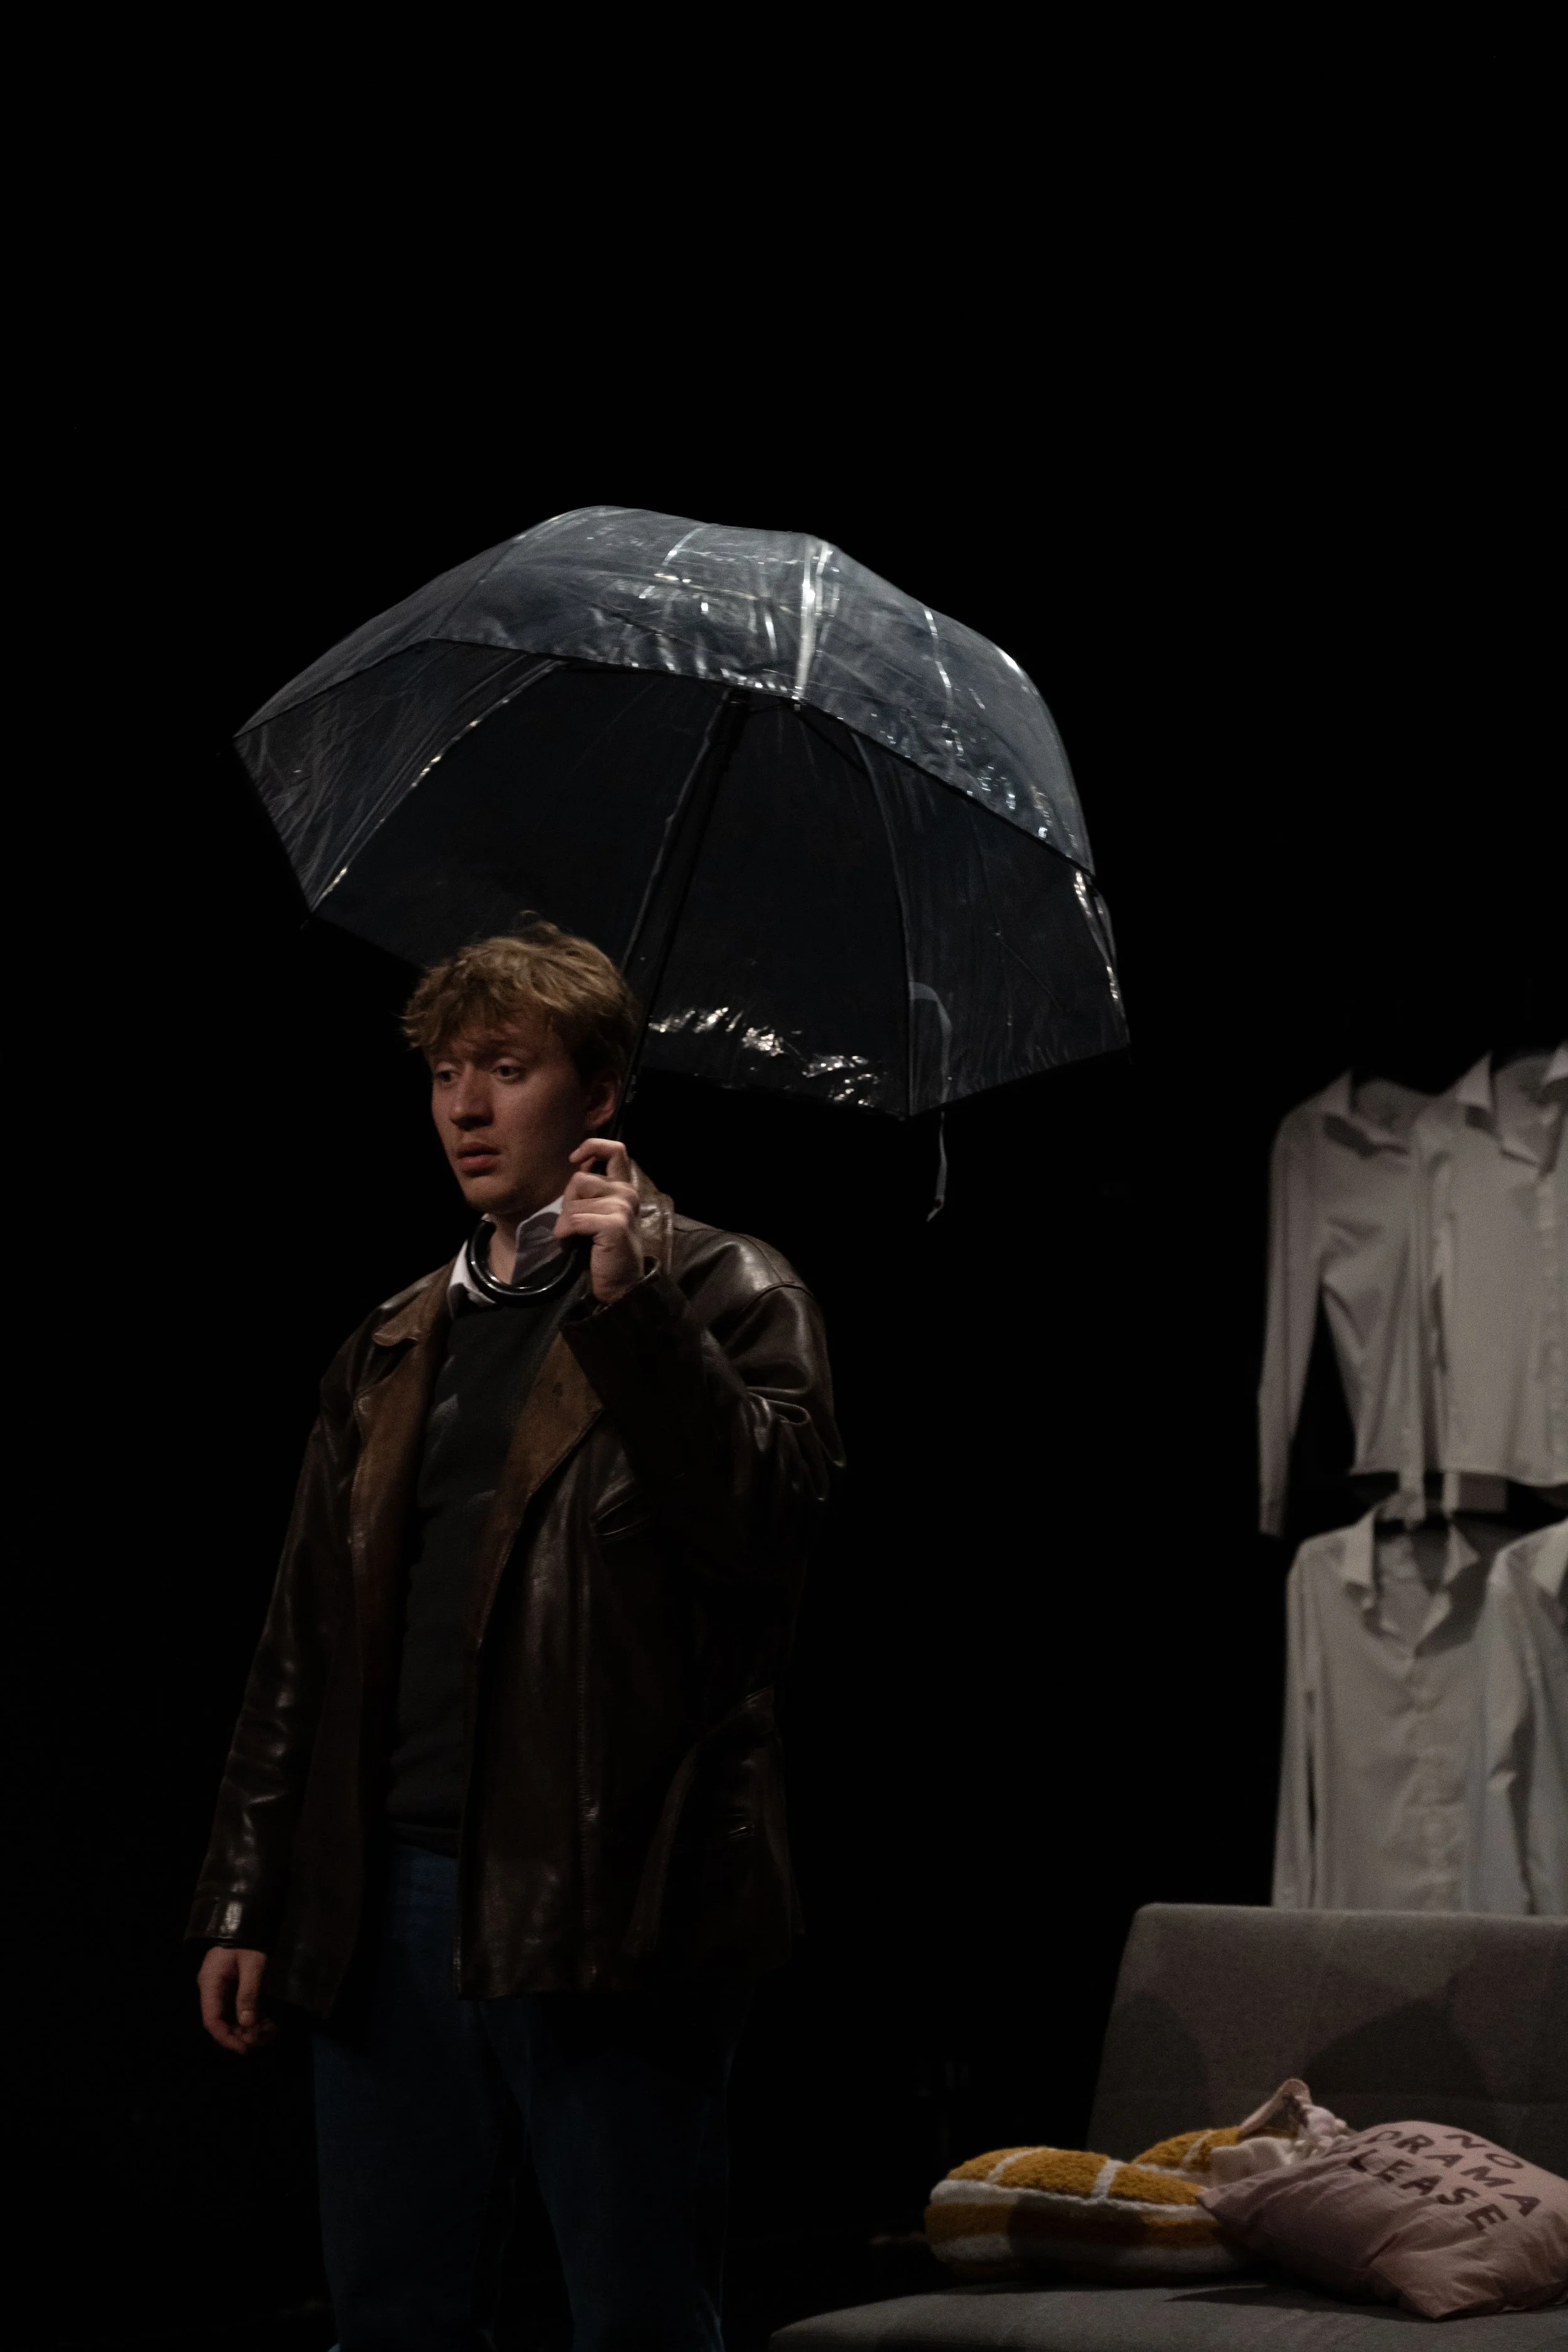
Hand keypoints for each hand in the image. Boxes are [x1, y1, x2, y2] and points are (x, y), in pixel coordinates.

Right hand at [197, 1945, 275, 2053]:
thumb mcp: (252, 1964)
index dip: (226, 2037)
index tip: (245, 2048)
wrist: (247, 1920)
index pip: (211, 2020)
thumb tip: (248, 2023)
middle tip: (264, 2039)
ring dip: (249, 2028)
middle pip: (221, 2022)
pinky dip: (252, 2017)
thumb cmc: (248, 1940)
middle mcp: (211, 1990)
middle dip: (242, 2034)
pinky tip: (269, 2022)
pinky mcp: (231, 1988)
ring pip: (231, 2017)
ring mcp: (221, 1989)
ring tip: (270, 2031)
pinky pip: (238, 2009)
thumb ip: (249, 1993)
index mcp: (210, 1984)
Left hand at [557, 1139, 645, 1304]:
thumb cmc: (602, 1251)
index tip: (576, 1160)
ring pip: (573, 1203)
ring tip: (577, 1240)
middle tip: (576, 1227)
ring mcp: (623, 1208)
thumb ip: (592, 1193)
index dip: (592, 1147)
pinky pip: (573, 1220)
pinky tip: (573, 1247)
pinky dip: (565, 1235)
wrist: (619, 1285)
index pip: (614, 1150)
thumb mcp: (598, 1215)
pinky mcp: (614, 1224)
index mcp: (624, 1189)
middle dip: (568, 1204)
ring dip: (565, 1224)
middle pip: (579, 1180)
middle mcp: (627, 1194)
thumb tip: (576, 1170)